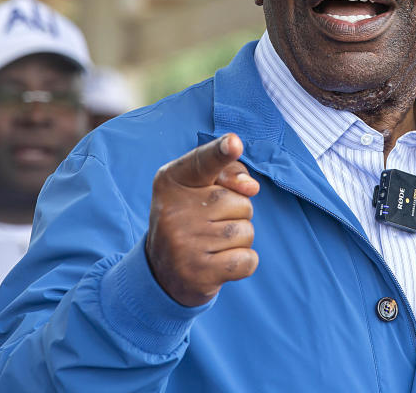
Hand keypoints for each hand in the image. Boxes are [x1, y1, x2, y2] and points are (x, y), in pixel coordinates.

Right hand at [146, 133, 259, 306]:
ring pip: (246, 231)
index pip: (203, 162)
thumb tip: (251, 187)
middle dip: (237, 213)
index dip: (221, 152)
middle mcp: (173, 211)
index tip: (234, 143)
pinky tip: (220, 263)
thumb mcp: (200, 188)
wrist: (163, 272)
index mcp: (172, 180)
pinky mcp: (197, 273)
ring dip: (240, 240)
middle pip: (240, 202)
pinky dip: (243, 263)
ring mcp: (183, 244)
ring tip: (214, 244)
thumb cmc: (192, 219)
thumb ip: (229, 175)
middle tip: (211, 224)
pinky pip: (248, 260)